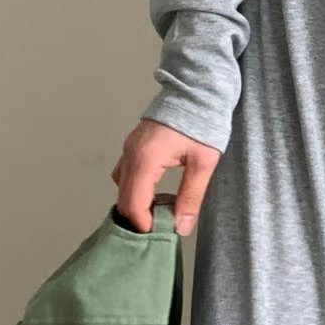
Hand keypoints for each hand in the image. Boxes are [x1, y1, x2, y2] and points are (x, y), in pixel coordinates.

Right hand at [111, 118, 220, 235]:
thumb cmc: (203, 123)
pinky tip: (153, 192)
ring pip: (121, 186)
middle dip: (137, 217)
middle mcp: (131, 154)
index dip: (143, 224)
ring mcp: (129, 148)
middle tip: (159, 227)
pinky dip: (134, 187)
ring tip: (157, 212)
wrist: (198, 91)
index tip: (159, 234)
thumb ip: (191, 196)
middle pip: (123, 198)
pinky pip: (125, 172)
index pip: (133, 204)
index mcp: (146, 160)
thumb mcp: (203, 163)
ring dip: (134, 202)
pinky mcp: (133, 144)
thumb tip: (181, 227)